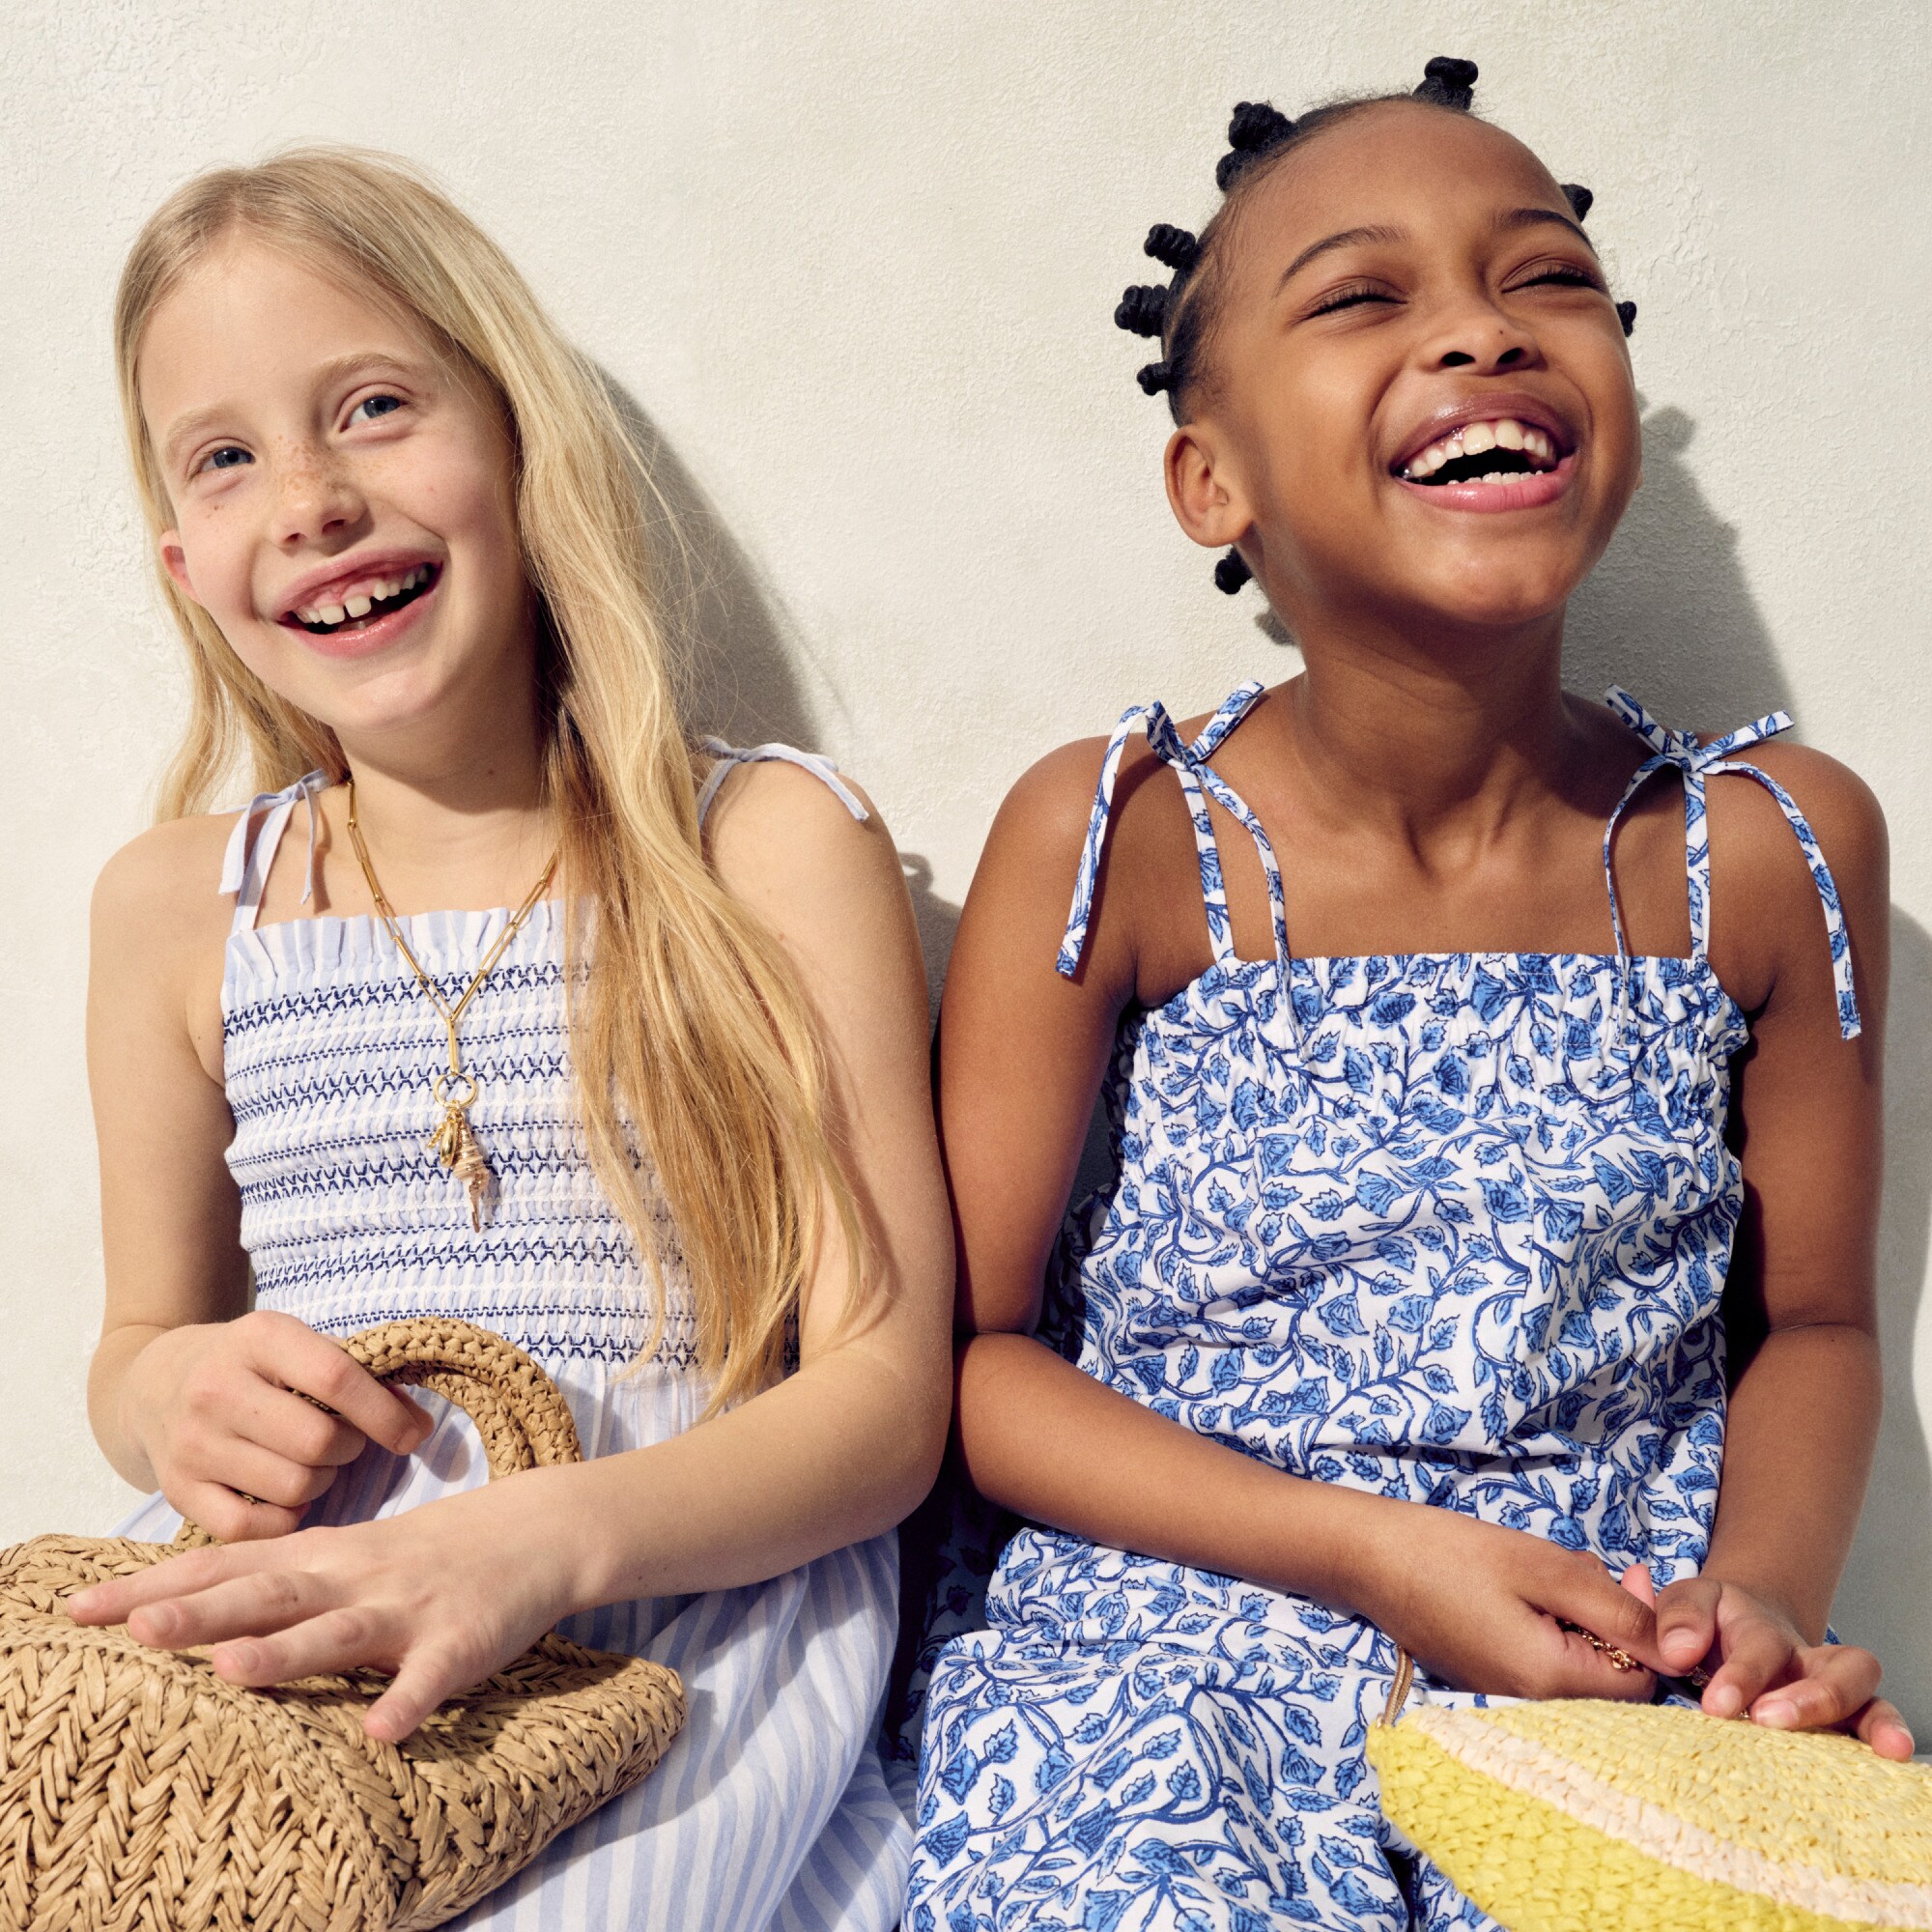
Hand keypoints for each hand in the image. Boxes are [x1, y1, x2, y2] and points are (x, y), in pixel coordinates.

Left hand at [66, 1468, 582, 1741]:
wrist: (535, 1531)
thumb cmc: (426, 1554)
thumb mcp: (345, 1554)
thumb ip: (273, 1577)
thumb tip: (175, 1603)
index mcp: (321, 1557)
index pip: (224, 1567)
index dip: (154, 1587)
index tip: (80, 1608)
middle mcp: (355, 1577)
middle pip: (271, 1595)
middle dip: (203, 1614)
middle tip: (134, 1631)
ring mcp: (408, 1610)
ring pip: (341, 1633)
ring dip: (288, 1653)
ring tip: (231, 1673)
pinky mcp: (461, 1642)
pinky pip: (432, 1677)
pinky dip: (409, 1701)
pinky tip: (383, 1731)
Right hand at [121, 1310, 431, 1541]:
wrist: (156, 1383)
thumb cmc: (253, 1365)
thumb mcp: (301, 1347)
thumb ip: (360, 1377)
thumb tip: (418, 1427)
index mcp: (260, 1338)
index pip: (337, 1379)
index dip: (385, 1413)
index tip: (413, 1434)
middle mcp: (217, 1387)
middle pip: (318, 1442)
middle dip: (350, 1448)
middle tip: (344, 1442)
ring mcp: (192, 1442)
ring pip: (292, 1487)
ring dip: (320, 1483)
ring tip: (310, 1463)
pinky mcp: (176, 1490)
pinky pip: (250, 1528)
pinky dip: (282, 1520)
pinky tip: (284, 1497)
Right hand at [1358, 1504, 1666, 1700]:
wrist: (1369, 1556)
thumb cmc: (1455, 1553)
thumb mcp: (1546, 1568)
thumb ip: (1617, 1612)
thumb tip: (1678, 1652)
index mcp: (1550, 1681)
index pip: (1640, 1685)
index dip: (1648, 1634)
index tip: (1629, 1580)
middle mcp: (1530, 1704)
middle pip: (1609, 1680)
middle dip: (1614, 1624)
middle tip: (1593, 1569)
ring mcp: (1504, 1695)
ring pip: (1577, 1668)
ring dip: (1582, 1622)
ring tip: (1555, 1572)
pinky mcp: (1486, 1678)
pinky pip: (1543, 1663)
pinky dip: (1551, 1628)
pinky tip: (1528, 1589)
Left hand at [1643, 1571, 1914, 1760]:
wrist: (1735, 1624)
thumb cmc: (1705, 1622)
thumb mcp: (1683, 1605)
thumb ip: (1676, 1619)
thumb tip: (1679, 1652)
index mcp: (1760, 1627)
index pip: (1760, 1647)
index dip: (1743, 1676)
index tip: (1718, 1706)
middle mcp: (1806, 1658)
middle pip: (1835, 1666)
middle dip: (1813, 1697)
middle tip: (1772, 1722)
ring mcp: (1831, 1689)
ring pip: (1867, 1695)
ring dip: (1875, 1720)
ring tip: (1884, 1748)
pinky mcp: (1843, 1718)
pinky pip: (1874, 1723)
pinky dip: (1886, 1737)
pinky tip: (1891, 1763)